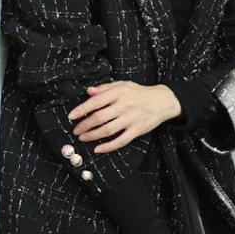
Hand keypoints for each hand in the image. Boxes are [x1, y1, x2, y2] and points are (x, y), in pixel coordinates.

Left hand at [67, 81, 181, 152]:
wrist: (163, 101)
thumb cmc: (140, 92)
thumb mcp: (123, 84)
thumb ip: (106, 88)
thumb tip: (89, 91)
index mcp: (119, 92)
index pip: (96, 101)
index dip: (82, 109)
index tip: (72, 116)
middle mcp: (124, 105)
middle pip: (99, 117)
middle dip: (85, 125)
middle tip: (76, 130)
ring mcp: (131, 119)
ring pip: (108, 130)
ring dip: (92, 135)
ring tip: (83, 138)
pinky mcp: (138, 130)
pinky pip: (121, 141)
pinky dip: (108, 146)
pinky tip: (98, 149)